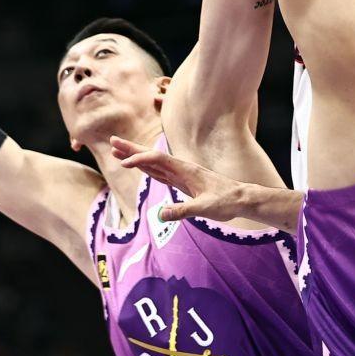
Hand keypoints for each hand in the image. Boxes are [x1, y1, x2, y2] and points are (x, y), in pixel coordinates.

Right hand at [111, 137, 245, 222]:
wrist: (242, 198)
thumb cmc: (226, 202)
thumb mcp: (205, 209)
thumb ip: (183, 211)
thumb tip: (161, 214)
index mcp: (185, 170)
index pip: (157, 161)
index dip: (139, 160)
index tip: (122, 164)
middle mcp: (181, 168)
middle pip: (151, 156)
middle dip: (131, 149)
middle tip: (112, 141)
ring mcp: (181, 175)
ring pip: (154, 164)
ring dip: (136, 157)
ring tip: (118, 152)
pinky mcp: (183, 183)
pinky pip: (160, 173)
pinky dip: (147, 168)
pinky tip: (140, 166)